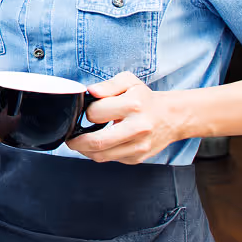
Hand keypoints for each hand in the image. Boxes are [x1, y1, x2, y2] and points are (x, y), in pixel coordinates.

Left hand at [66, 71, 180, 163]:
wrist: (172, 117)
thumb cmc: (145, 99)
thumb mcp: (129, 82)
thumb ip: (108, 85)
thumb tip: (90, 91)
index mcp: (133, 106)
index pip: (95, 114)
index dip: (85, 113)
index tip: (86, 112)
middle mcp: (138, 128)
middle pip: (96, 142)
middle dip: (75, 142)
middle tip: (69, 138)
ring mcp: (139, 146)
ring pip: (101, 156)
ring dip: (85, 151)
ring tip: (80, 142)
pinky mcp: (138, 158)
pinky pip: (111, 159)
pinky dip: (100, 153)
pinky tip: (100, 144)